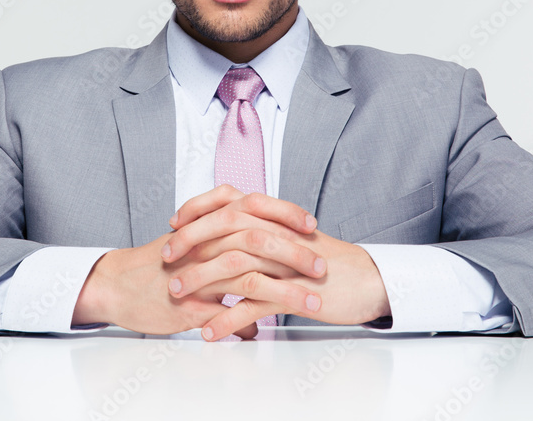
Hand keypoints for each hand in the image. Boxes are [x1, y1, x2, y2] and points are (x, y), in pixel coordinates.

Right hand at [71, 212, 324, 335]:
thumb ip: (223, 234)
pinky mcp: (190, 304)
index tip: (311, 224)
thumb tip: (250, 236)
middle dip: (295, 253)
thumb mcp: (191, 240)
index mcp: (208, 223)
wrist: (116, 284)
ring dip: (286, 290)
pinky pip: (226, 314)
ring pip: (249, 276)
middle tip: (321, 265)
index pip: (254, 207)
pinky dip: (249, 322)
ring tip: (312, 301)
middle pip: (258, 238)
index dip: (285, 213)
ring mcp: (198, 274)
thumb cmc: (155, 264)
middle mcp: (205, 243)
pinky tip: (267, 331)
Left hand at [165, 185, 390, 339]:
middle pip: (224, 228)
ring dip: (200, 281)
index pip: (228, 200)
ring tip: (177, 295)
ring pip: (233, 266)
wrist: (366, 280)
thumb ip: (262, 229)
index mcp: (274, 218)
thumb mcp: (291, 237)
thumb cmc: (326, 261)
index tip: (173, 223)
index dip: (197, 209)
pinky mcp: (292, 293)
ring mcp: (284, 264)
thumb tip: (229, 230)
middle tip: (165, 258)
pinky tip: (209, 331)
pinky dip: (227, 320)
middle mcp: (277, 234)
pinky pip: (252, 306)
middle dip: (189, 242)